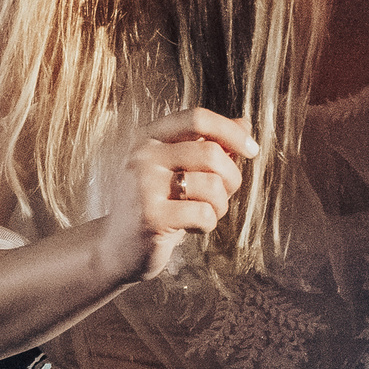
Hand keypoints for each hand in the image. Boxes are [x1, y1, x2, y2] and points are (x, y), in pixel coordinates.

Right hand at [102, 109, 258, 283]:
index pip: (197, 119)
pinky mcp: (151, 217)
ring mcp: (143, 185)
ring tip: (203, 214)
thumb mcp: (179, 170)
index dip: (231, 131)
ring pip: (212, 185)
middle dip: (231, 177)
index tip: (251, 150)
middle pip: (211, 152)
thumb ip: (208, 145)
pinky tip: (190, 228)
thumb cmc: (156, 206)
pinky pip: (204, 213)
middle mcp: (142, 155)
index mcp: (148, 137)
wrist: (116, 249)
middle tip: (223, 196)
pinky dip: (208, 224)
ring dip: (220, 205)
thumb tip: (244, 123)